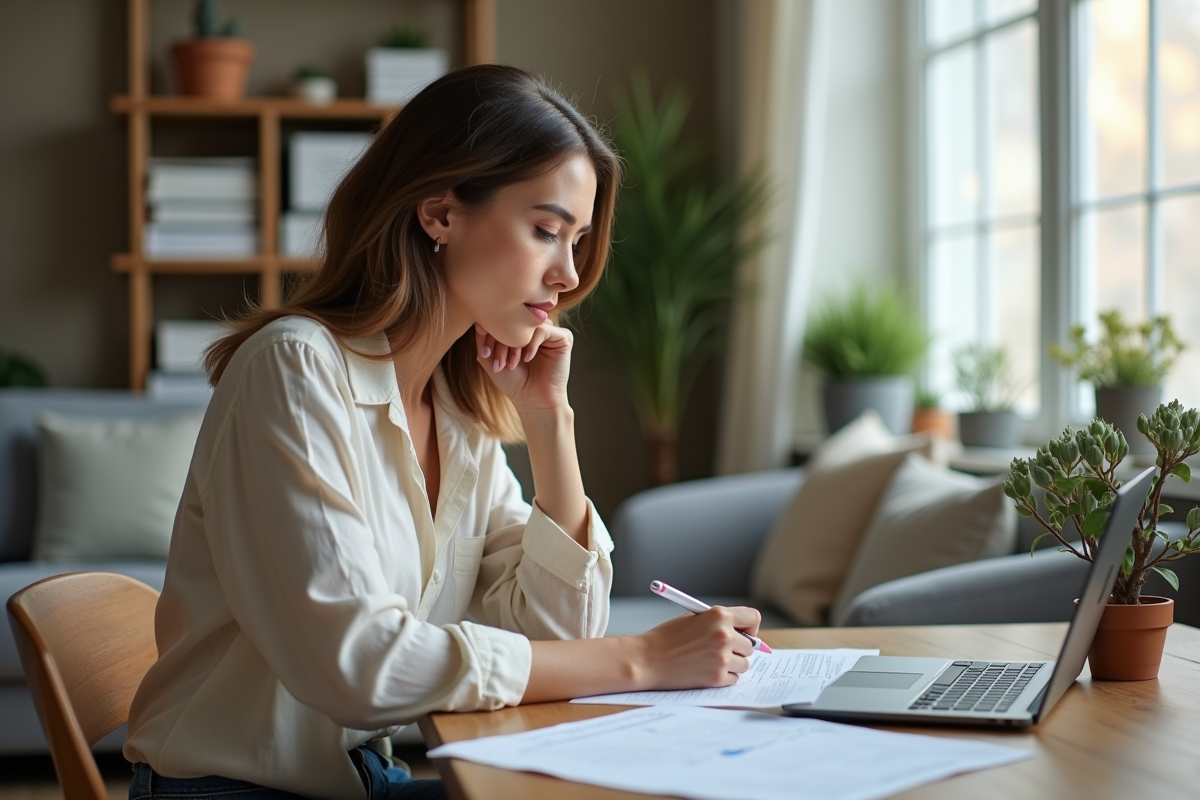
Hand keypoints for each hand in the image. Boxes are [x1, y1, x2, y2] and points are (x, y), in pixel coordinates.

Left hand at [475, 322, 572, 414]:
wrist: (534, 401)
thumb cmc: (514, 383)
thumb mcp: (491, 360)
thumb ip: (483, 341)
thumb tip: (479, 321)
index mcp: (521, 331)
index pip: (503, 320)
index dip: (490, 334)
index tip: (485, 355)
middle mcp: (535, 329)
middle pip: (514, 320)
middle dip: (501, 340)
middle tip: (498, 363)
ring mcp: (550, 332)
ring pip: (528, 325)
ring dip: (515, 343)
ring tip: (511, 364)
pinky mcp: (563, 338)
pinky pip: (543, 330)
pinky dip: (532, 344)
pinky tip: (527, 359)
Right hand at [634, 606, 760, 689]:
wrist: (646, 659)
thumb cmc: (666, 638)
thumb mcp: (694, 618)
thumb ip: (718, 623)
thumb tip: (743, 635)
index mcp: (719, 615)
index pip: (753, 617)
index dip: (750, 626)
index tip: (744, 632)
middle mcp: (724, 635)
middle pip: (750, 645)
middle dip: (738, 648)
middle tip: (720, 650)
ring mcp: (721, 658)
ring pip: (744, 664)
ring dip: (732, 664)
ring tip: (711, 660)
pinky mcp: (717, 677)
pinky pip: (734, 678)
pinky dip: (724, 677)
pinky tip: (706, 670)